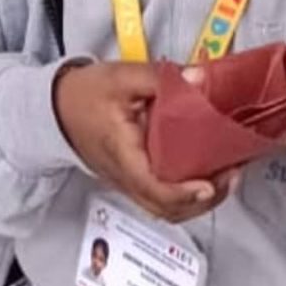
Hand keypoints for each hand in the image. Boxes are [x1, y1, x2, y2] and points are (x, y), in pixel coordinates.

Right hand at [53, 61, 229, 223]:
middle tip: (230, 175)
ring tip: (224, 176)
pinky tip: (204, 172)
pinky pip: (161, 197)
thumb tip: (202, 78)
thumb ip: (164, 78)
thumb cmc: (84, 93)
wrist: (55, 106)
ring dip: (198, 200)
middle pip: (166, 208)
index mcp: (122, 154)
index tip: (209, 184)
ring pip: (166, 209)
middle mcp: (125, 177)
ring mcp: (128, 183)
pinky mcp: (132, 179)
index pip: (153, 187)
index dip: (183, 193)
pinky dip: (187, 193)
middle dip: (205, 200)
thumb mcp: (123, 76)